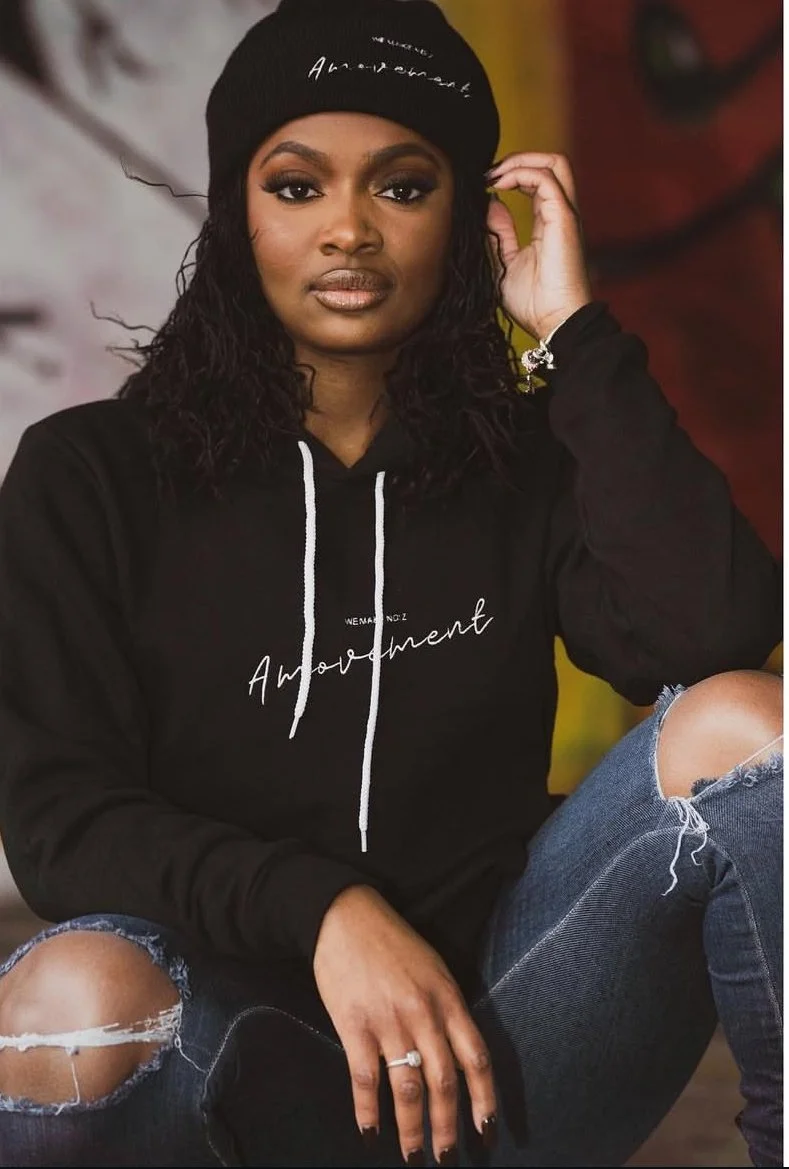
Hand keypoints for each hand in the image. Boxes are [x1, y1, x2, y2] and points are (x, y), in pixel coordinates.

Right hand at [313, 885, 496, 1164]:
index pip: (476, 1058)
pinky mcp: (354, 1024)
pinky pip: (365, 1078)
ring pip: (407, 1087)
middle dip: (448, 1126)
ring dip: (412, 1128)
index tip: (487, 1132)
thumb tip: (458, 1057)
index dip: (484, 1100)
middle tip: (447, 1157)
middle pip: (445, 1081)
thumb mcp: (434, 969)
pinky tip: (370, 1132)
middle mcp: (423, 1012)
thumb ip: (447, 1010)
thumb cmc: (392, 942)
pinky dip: (368, 1111)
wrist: (346, 915)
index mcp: (448, 998)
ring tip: (413, 1154)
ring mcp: (388, 1019)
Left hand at [485, 151, 592, 340]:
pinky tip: (499, 186)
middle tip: (489, 174)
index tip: (484, 183)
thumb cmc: (533, 303)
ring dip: (519, 161)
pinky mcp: (563, 218)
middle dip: (518, 158)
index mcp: (549, 222)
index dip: (511, 174)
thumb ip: (499, 234)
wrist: (553, 323)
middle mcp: (561, 213)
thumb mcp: (504, 264)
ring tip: (493, 176)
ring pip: (554, 162)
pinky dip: (521, 173)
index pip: (537, 181)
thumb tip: (490, 205)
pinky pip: (546, 179)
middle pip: (552, 163)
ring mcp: (564, 214)